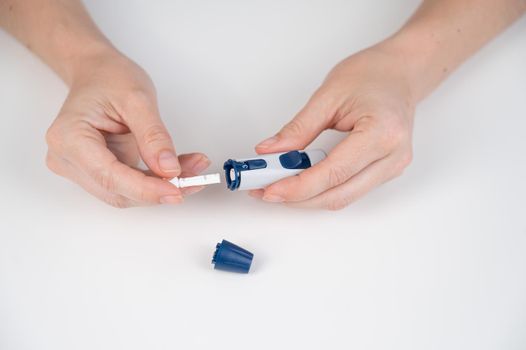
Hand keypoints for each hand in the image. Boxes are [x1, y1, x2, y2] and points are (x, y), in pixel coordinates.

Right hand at [45, 50, 208, 207]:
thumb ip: (154, 136)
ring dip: (162, 187)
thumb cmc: (108, 78)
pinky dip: (157, 181)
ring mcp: (81, 168)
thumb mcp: (138, 99)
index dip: (146, 189)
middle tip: (195, 180)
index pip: (109, 177)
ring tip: (194, 171)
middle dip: (158, 190)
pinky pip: (131, 184)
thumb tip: (169, 169)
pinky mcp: (99, 171)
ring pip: (126, 192)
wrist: (97, 72)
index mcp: (69, 138)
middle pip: (118, 191)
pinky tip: (182, 170)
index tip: (177, 190)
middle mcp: (68, 159)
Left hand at [252, 43, 414, 209]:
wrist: (400, 72)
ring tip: (279, 185)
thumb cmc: (372, 75)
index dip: (298, 187)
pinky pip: (349, 190)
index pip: (334, 173)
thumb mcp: (328, 95)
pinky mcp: (386, 172)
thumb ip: (298, 129)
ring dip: (308, 197)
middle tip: (266, 190)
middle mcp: (393, 156)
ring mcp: (392, 167)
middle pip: (338, 195)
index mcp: (382, 132)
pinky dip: (322, 190)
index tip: (270, 189)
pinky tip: (301, 182)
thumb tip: (271, 152)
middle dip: (298, 198)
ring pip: (343, 198)